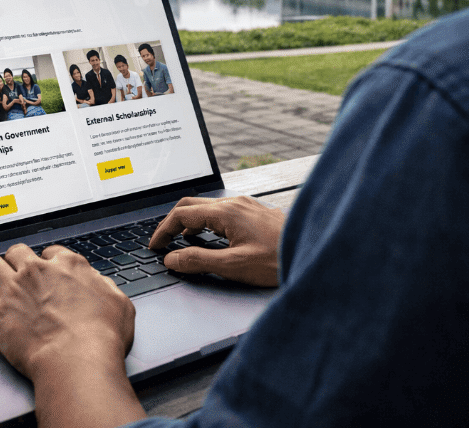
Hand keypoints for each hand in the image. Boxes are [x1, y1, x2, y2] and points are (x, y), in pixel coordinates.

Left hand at [0, 244, 134, 380]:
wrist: (77, 360)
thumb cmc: (101, 337)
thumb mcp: (120, 304)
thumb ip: (105, 287)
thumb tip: (99, 283)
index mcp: (68, 266)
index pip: (51, 252)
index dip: (47, 262)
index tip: (46, 271)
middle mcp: (38, 271)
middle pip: (17, 252)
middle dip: (15, 261)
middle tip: (15, 273)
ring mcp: (14, 290)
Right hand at [149, 195, 284, 286]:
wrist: (313, 252)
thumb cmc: (279, 259)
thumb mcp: (233, 265)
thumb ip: (198, 261)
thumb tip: (172, 259)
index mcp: (226, 212)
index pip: (182, 214)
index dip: (164, 230)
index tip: (155, 246)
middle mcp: (235, 203)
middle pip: (192, 205)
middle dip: (173, 223)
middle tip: (163, 242)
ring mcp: (246, 206)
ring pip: (208, 208)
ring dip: (190, 222)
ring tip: (182, 242)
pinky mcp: (255, 213)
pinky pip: (222, 212)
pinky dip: (207, 223)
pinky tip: (211, 239)